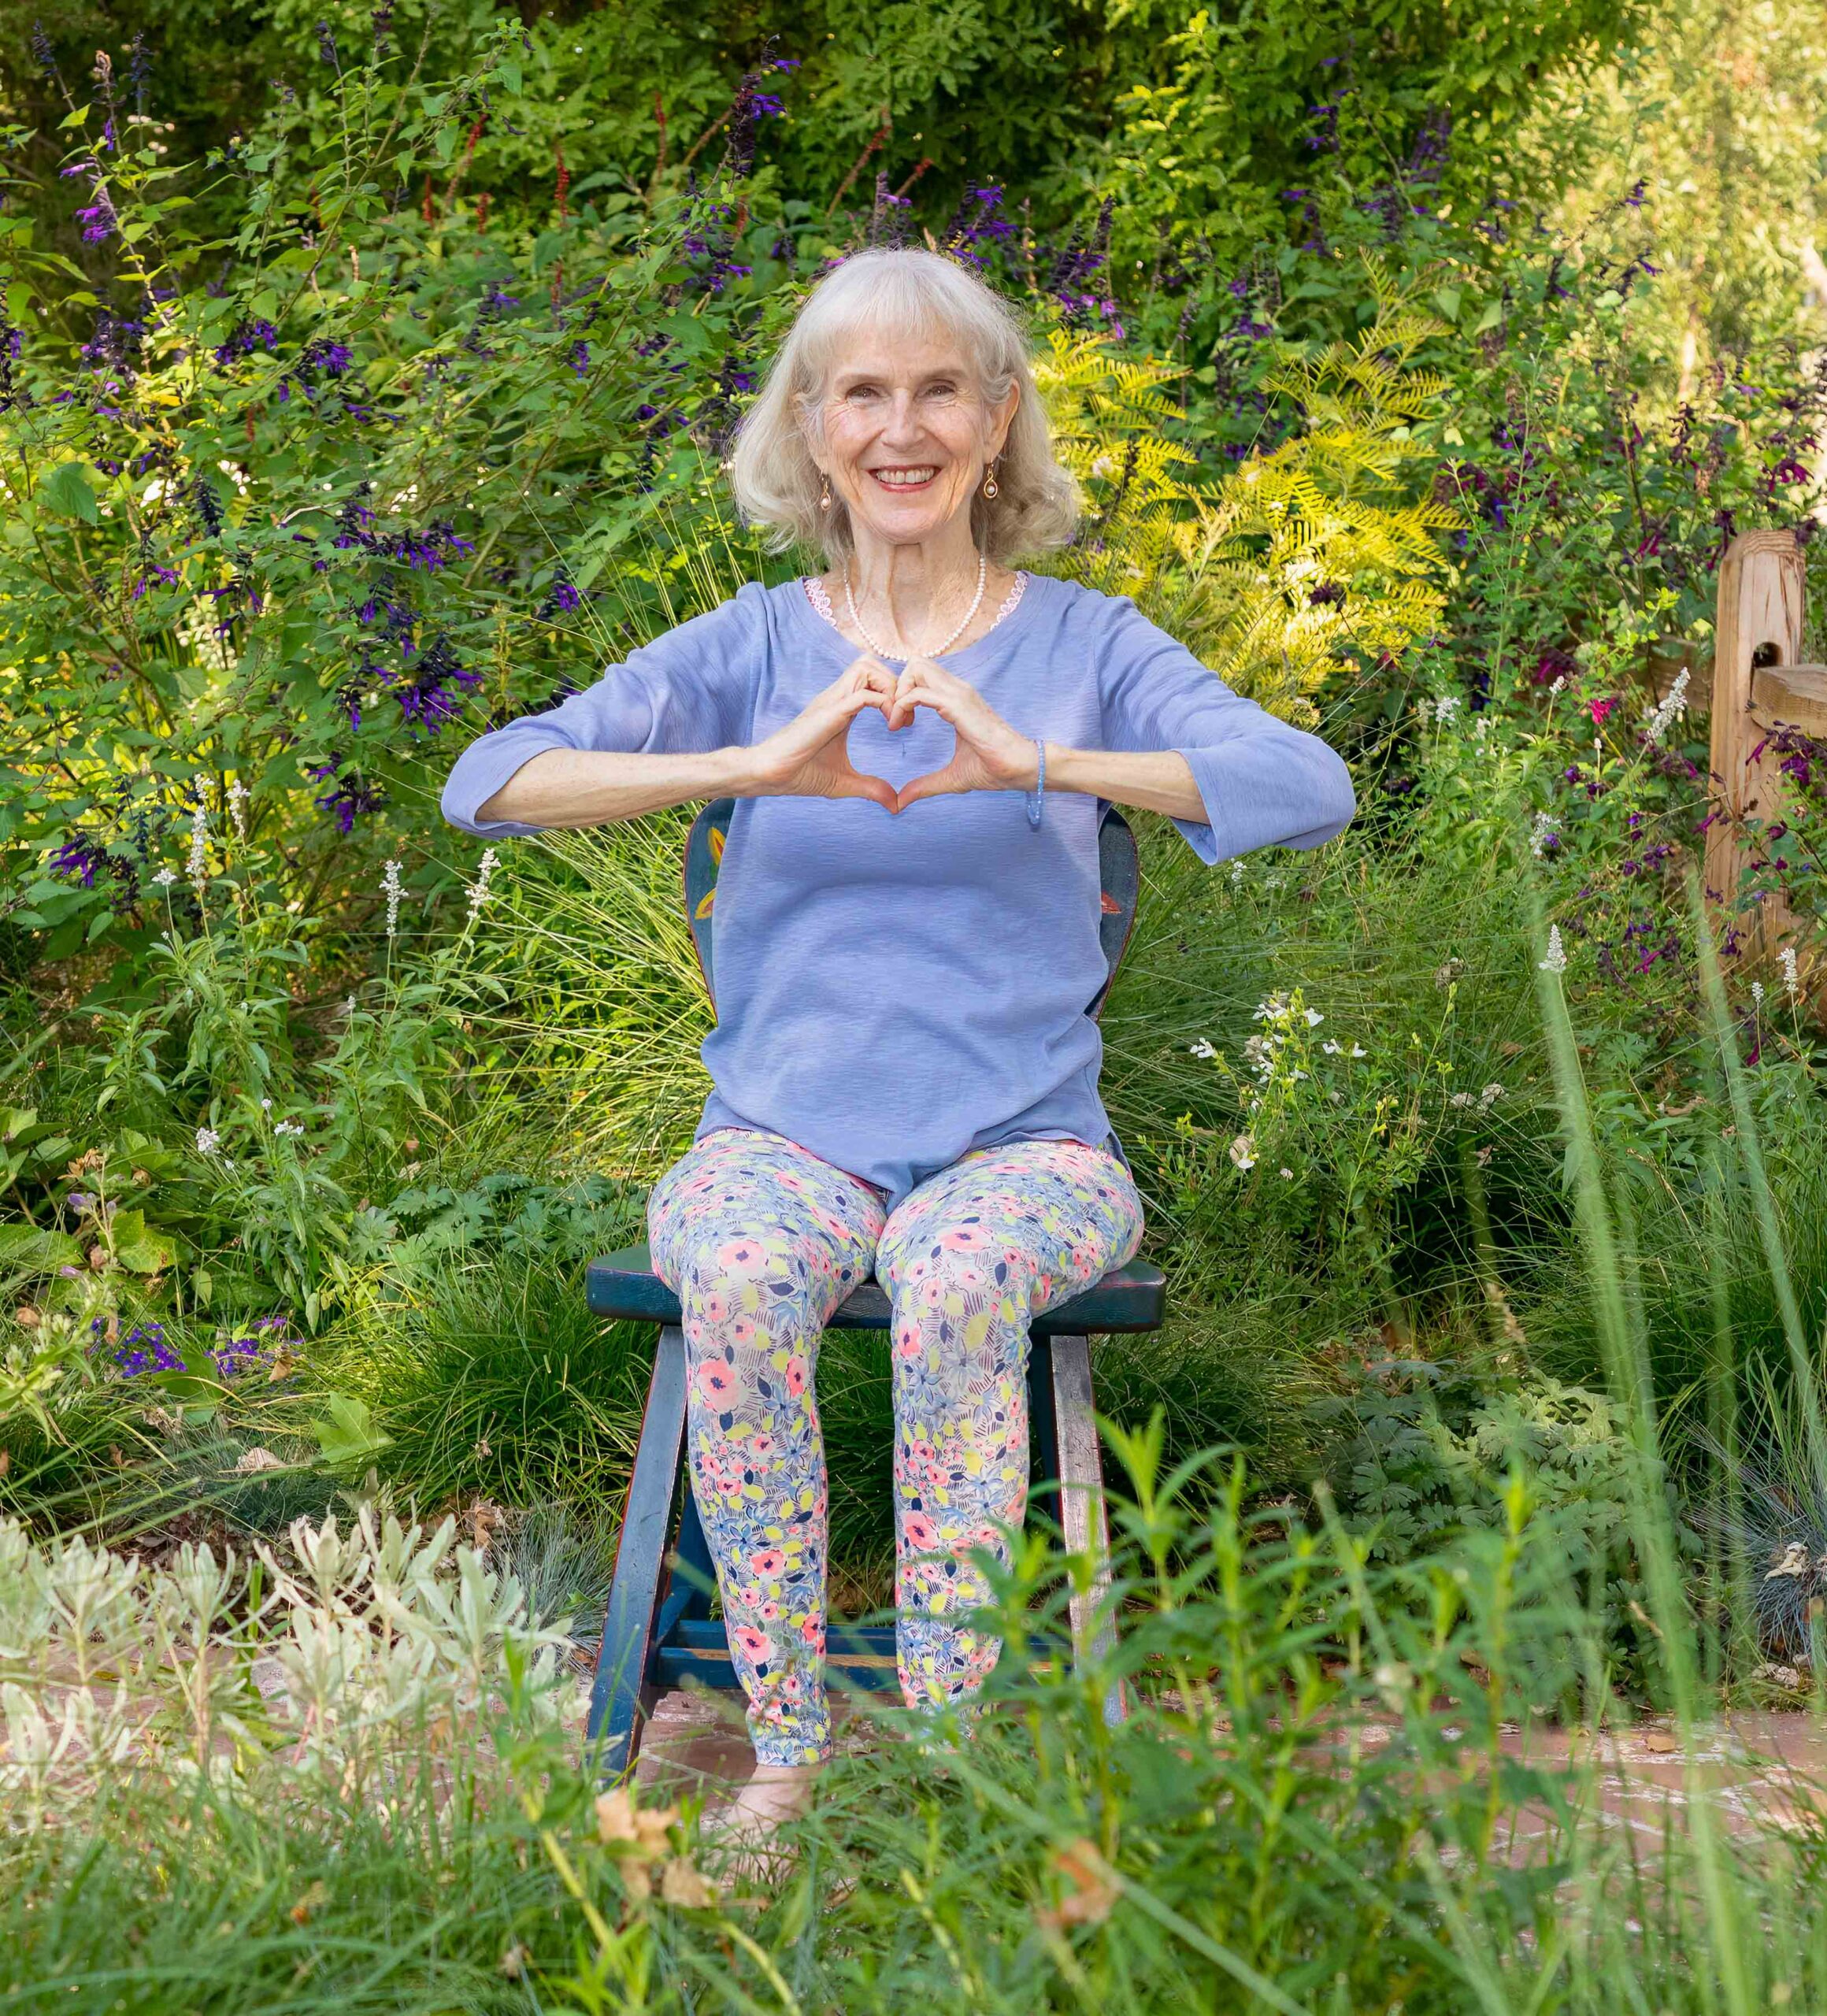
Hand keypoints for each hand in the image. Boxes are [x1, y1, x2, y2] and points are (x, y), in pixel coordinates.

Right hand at [745, 655, 898, 810]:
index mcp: (841, 706)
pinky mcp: (829, 712)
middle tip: (904, 717)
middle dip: (896, 683)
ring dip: (890, 687)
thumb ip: (872, 788)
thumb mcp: (846, 783)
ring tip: (896, 718)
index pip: (872, 677)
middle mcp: (837, 697)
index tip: (904, 725)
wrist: (771, 775)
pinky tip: (889, 727)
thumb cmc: (801, 774)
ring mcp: (832, 701)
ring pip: (867, 667)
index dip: (895, 694)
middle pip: (871, 663)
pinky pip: (863, 694)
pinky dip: (884, 703)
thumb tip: (895, 804)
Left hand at [887, 655, 1037, 810]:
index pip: (922, 675)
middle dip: (897, 686)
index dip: (903, 693)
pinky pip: (919, 693)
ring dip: (898, 693)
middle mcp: (957, 690)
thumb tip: (901, 801)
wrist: (1018, 769)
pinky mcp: (958, 705)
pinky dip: (902, 705)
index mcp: (955, 699)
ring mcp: (958, 694)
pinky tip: (900, 726)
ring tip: (896, 721)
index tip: (899, 724)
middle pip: (916, 663)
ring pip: (916, 668)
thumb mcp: (950, 778)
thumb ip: (925, 785)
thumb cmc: (993, 769)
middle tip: (895, 717)